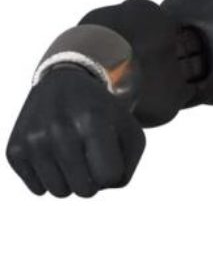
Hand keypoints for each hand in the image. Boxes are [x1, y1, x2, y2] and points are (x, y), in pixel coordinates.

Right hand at [7, 66, 145, 197]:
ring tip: (73, 155)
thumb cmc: (105, 117)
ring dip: (71, 181)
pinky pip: (38, 189)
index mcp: (92, 121)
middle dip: (93, 180)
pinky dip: (50, 179)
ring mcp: (33, 139)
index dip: (113, 172)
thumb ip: (125, 172)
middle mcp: (58, 129)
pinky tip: (54, 156)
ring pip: (60, 192)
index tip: (108, 153)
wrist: (63, 86)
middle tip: (90, 155)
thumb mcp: (131, 136)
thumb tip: (95, 189)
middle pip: (85, 190)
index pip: (108, 177)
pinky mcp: (15, 149)